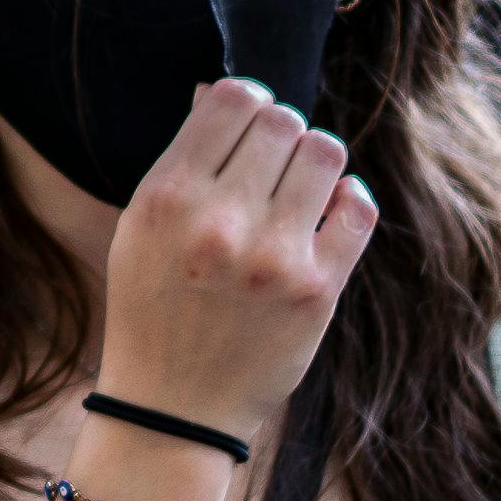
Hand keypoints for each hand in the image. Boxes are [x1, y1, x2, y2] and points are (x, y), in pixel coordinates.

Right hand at [90, 76, 374, 438]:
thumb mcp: (141, 228)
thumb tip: (222, 92)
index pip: (232, 99)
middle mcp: (219, 222)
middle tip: (272, 167)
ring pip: (325, 152)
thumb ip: (184, 161)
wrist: (172, 408)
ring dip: (316, 162)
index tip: (249, 124)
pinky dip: (349, 198)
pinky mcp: (318, 290)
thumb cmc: (153, 309)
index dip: (248, 100)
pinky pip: (359, 206)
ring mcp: (272, 257)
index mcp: (167, 199)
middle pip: (283, 121)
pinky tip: (329, 212)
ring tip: (300, 189)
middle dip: (282, 134)